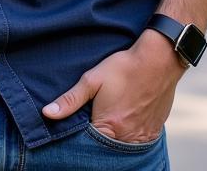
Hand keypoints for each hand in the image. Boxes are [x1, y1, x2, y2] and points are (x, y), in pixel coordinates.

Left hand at [41, 30, 185, 143]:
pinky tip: (128, 119)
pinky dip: (132, 134)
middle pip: (108, 147)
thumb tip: (48, 113)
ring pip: (124, 146)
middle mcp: (127, 138)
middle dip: (100, 137)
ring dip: (117, 137)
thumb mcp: (93, 79)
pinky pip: (139, 141)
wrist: (158, 59)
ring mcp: (143, 136)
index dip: (84, 136)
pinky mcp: (155, 131)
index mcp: (109, 127)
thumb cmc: (124, 67)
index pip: (90, 145)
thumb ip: (70, 99)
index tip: (82, 126)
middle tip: (99, 118)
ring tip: (114, 118)